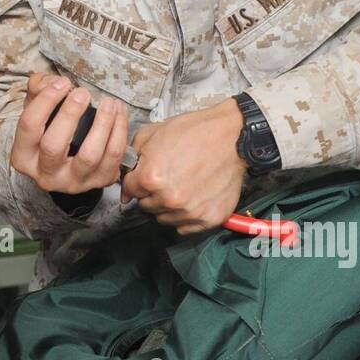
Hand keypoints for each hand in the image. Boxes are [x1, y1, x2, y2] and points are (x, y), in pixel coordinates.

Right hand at [9, 73, 128, 194]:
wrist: (69, 163)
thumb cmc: (51, 131)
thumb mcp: (37, 110)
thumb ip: (38, 90)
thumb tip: (53, 82)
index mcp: (24, 157)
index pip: (29, 127)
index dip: (45, 101)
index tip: (62, 83)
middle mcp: (46, 175)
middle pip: (54, 146)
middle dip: (69, 114)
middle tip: (83, 93)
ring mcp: (74, 182)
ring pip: (89, 156)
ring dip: (102, 124)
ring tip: (108, 103)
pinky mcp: (99, 182)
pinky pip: (113, 158)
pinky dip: (119, 132)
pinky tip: (119, 112)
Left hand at [121, 98, 246, 234]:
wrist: (232, 136)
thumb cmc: (195, 132)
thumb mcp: (153, 133)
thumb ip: (133, 157)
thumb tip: (126, 181)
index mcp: (151, 178)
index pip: (130, 190)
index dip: (135, 180)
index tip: (144, 177)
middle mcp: (169, 199)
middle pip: (146, 206)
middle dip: (151, 193)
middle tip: (166, 178)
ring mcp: (190, 211)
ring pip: (164, 218)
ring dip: (167, 206)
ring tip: (181, 186)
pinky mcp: (208, 219)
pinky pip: (185, 227)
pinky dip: (185, 217)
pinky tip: (191, 199)